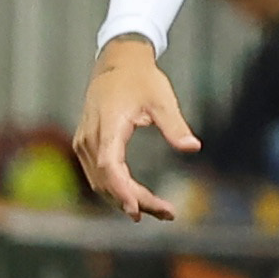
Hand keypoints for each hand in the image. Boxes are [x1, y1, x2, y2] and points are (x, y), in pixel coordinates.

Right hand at [74, 34, 196, 223]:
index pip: (109, 166)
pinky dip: (117, 190)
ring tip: (160, 210)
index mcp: (107, 127)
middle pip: (107, 180)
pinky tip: (138, 199)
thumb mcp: (162, 99)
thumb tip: (193, 147)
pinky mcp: (87, 145)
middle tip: (168, 213)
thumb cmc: (141, 80)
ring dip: (126, 199)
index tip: (137, 210)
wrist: (116, 64)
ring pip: (101, 181)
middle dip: (134, 200)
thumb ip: (175, 125)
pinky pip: (99, 175)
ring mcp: (84, 143)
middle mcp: (90, 139)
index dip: (121, 190)